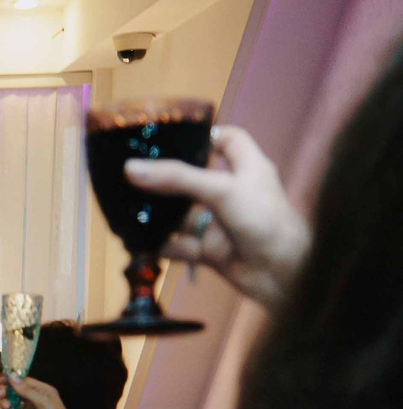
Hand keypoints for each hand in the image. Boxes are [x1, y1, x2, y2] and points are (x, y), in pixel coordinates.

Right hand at [132, 125, 308, 309]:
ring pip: (182, 216)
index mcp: (246, 168)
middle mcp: (232, 192)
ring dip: (158, 217)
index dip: (205, 136)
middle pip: (194, 178)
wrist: (283, 273)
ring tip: (126, 213)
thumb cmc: (263, 219)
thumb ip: (178, 179)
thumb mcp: (221, 189)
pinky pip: (180, 246)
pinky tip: (143, 245)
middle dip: (166, 180)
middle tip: (133, 175)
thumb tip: (131, 168)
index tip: (173, 137)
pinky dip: (163, 247)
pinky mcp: (210, 250)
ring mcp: (220, 222)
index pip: (228, 140)